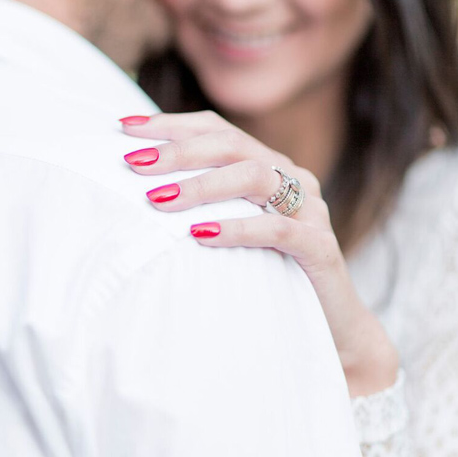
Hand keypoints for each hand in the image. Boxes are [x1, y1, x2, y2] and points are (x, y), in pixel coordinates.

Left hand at [120, 111, 398, 397]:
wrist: (332, 331)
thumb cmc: (270, 279)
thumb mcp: (231, 235)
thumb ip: (201, 210)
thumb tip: (137, 198)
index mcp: (269, 167)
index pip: (218, 130)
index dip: (172, 125)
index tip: (125, 128)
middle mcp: (292, 179)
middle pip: (233, 144)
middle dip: (179, 150)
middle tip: (134, 164)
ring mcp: (311, 211)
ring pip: (256, 176)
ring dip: (202, 185)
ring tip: (159, 199)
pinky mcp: (321, 248)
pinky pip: (279, 231)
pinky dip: (238, 228)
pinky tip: (201, 235)